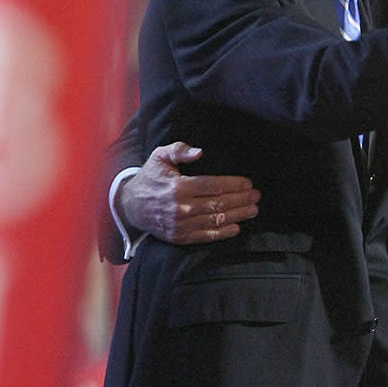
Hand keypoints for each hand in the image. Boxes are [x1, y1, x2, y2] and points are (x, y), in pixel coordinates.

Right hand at [118, 142, 259, 243]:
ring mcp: (181, 225)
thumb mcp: (160, 156)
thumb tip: (200, 152)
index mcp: (179, 187)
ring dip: (238, 215)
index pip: (214, 185)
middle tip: (256, 196)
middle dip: (241, 199)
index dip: (234, 184)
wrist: (131, 206)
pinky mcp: (180, 237)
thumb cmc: (150, 177)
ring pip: (216, 220)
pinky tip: (237, 227)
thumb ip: (179, 149)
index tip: (248, 182)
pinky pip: (205, 236)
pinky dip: (223, 233)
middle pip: (219, 203)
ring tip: (253, 209)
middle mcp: (181, 207)